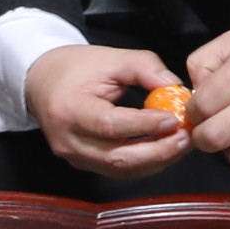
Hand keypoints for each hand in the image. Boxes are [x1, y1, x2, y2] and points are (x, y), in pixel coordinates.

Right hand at [30, 43, 193, 176]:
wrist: (43, 81)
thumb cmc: (76, 67)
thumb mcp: (111, 58)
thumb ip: (145, 68)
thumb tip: (176, 87)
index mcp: (69, 110)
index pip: (110, 125)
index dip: (144, 126)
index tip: (173, 118)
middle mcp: (68, 140)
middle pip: (118, 157)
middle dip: (158, 150)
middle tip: (186, 136)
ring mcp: (75, 157)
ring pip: (122, 170)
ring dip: (156, 160)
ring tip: (181, 143)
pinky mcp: (84, 164)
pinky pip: (119, 170)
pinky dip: (146, 163)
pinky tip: (165, 149)